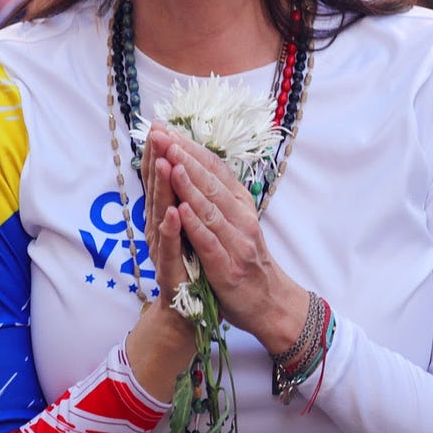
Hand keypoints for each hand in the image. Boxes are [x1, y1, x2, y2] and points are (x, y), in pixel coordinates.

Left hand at [147, 126, 309, 352]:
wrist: (268, 302)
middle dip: (185, 158)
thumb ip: (218, 196)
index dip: (191, 148)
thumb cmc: (244, 260)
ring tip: (171, 163)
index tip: (168, 130)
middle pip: (211, 182)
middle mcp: (242, 218)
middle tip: (164, 137)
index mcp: (241, 204)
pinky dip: (195, 224)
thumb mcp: (236, 222)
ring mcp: (237, 242)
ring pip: (210, 208)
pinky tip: (180, 210)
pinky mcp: (228, 267)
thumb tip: (194, 163)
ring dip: (189, 185)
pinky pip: (209, 241)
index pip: (214, 169)